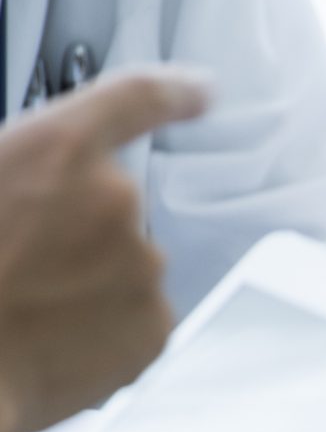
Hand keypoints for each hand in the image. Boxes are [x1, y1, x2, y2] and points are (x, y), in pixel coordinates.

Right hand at [0, 68, 210, 431]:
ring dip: (86, 283)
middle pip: (111, 209)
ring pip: (122, 269)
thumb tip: (39, 184)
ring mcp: (143, 267)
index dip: (171, 92)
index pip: (133, 97)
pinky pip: (133, 321)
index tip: (199, 92)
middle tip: (20, 262)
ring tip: (25, 308)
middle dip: (74, 233)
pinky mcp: (155, 329)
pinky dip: (99, 330)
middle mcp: (115, 199)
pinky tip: (49, 340)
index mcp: (57, 149)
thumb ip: (24, 167)